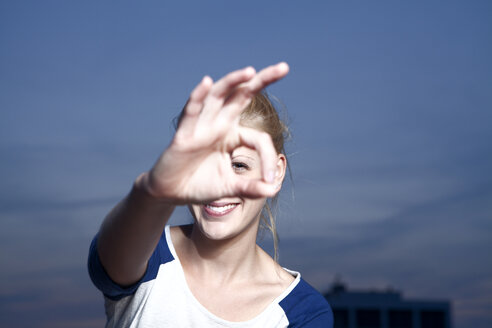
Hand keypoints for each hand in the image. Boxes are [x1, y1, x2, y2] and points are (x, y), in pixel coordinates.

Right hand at [139, 62, 288, 203]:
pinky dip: (198, 97)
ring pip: (218, 97)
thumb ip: (250, 188)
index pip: (258, 137)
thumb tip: (274, 190)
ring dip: (233, 82)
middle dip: (262, 81)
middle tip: (284, 67)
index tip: (270, 181)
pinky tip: (207, 83)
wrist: (171, 193)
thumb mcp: (230, 187)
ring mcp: (201, 127)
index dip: (268, 158)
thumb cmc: (200, 185)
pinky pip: (191, 112)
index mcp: (232, 135)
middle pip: (242, 95)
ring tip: (251, 71)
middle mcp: (219, 124)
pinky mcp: (184, 135)